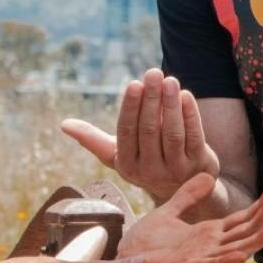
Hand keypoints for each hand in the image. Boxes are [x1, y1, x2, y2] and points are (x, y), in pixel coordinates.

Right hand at [61, 69, 220, 201]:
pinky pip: (194, 136)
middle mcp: (150, 171)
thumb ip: (93, 139)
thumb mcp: (118, 155)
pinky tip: (185, 96)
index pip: (127, 132)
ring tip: (170, 80)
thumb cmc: (144, 162)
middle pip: (150, 130)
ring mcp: (175, 169)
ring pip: (172, 133)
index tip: (134, 83)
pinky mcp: (198, 164)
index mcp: (126, 166)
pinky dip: (190, 115)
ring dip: (171, 104)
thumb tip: (64, 124)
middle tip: (153, 73)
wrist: (183, 189)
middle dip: (151, 99)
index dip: (131, 108)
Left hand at [103, 173, 262, 262]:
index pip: (243, 218)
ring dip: (257, 238)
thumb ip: (187, 196)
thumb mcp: (167, 213)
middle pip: (247, 230)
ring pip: (237, 249)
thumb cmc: (143, 248)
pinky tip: (242, 253)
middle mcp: (210, 248)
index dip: (261, 204)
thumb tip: (208, 177)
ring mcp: (200, 261)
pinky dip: (226, 260)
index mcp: (208, 235)